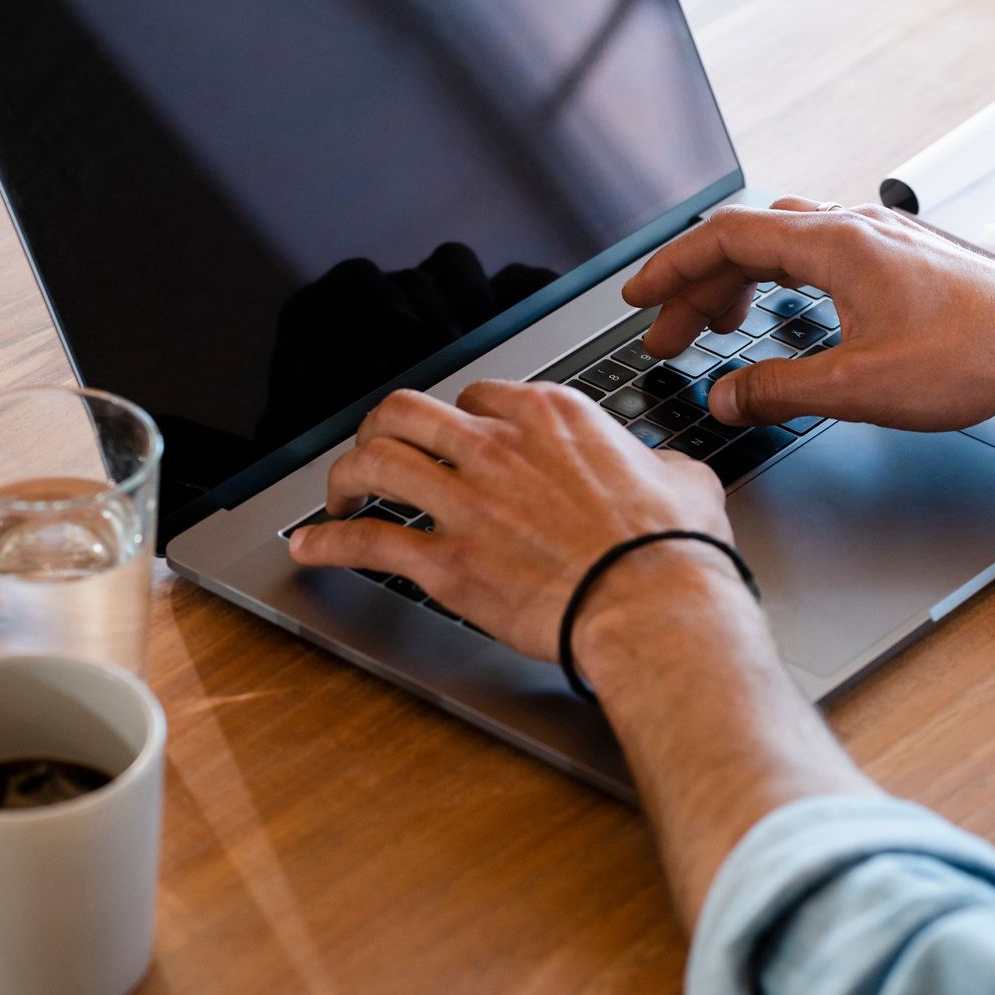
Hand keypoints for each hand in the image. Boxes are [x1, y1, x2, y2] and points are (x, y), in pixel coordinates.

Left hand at [285, 383, 751, 662]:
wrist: (655, 603)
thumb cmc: (671, 548)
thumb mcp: (684, 478)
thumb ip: (657, 463)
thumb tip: (662, 470)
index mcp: (552, 417)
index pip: (481, 392)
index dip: (462, 415)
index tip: (457, 438)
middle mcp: (498, 446)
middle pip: (407, 411)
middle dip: (384, 428)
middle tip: (381, 450)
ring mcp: (466, 501)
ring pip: (374, 462)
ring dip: (346, 476)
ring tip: (341, 493)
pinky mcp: (446, 561)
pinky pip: (366, 543)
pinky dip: (328, 544)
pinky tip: (311, 546)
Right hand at [622, 198, 994, 430]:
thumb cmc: (974, 355)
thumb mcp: (858, 387)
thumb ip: (779, 391)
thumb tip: (727, 397)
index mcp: (834, 244)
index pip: (724, 237)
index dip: (671, 268)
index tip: (640, 299)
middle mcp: (855, 227)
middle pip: (750, 240)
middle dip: (699, 288)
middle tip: (672, 337)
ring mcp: (883, 238)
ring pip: (787, 243)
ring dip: (743, 282)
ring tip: (721, 325)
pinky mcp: (906, 257)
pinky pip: (823, 253)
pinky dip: (786, 280)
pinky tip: (793, 313)